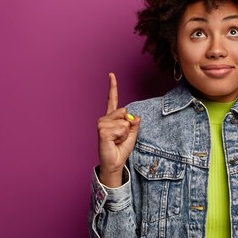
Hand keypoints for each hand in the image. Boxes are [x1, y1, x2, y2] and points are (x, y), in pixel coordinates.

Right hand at [97, 72, 139, 187]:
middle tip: (120, 137)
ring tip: (116, 140)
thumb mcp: (132, 134)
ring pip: (124, 121)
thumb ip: (134, 124)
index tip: (111, 74)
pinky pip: (121, 128)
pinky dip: (121, 136)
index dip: (112, 86)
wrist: (115, 163)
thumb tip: (135, 117)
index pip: (112, 99)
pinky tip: (113, 142)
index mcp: (111, 117)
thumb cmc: (121, 149)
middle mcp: (105, 118)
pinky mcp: (102, 130)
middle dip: (128, 125)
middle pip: (124, 111)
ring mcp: (102, 123)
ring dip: (124, 133)